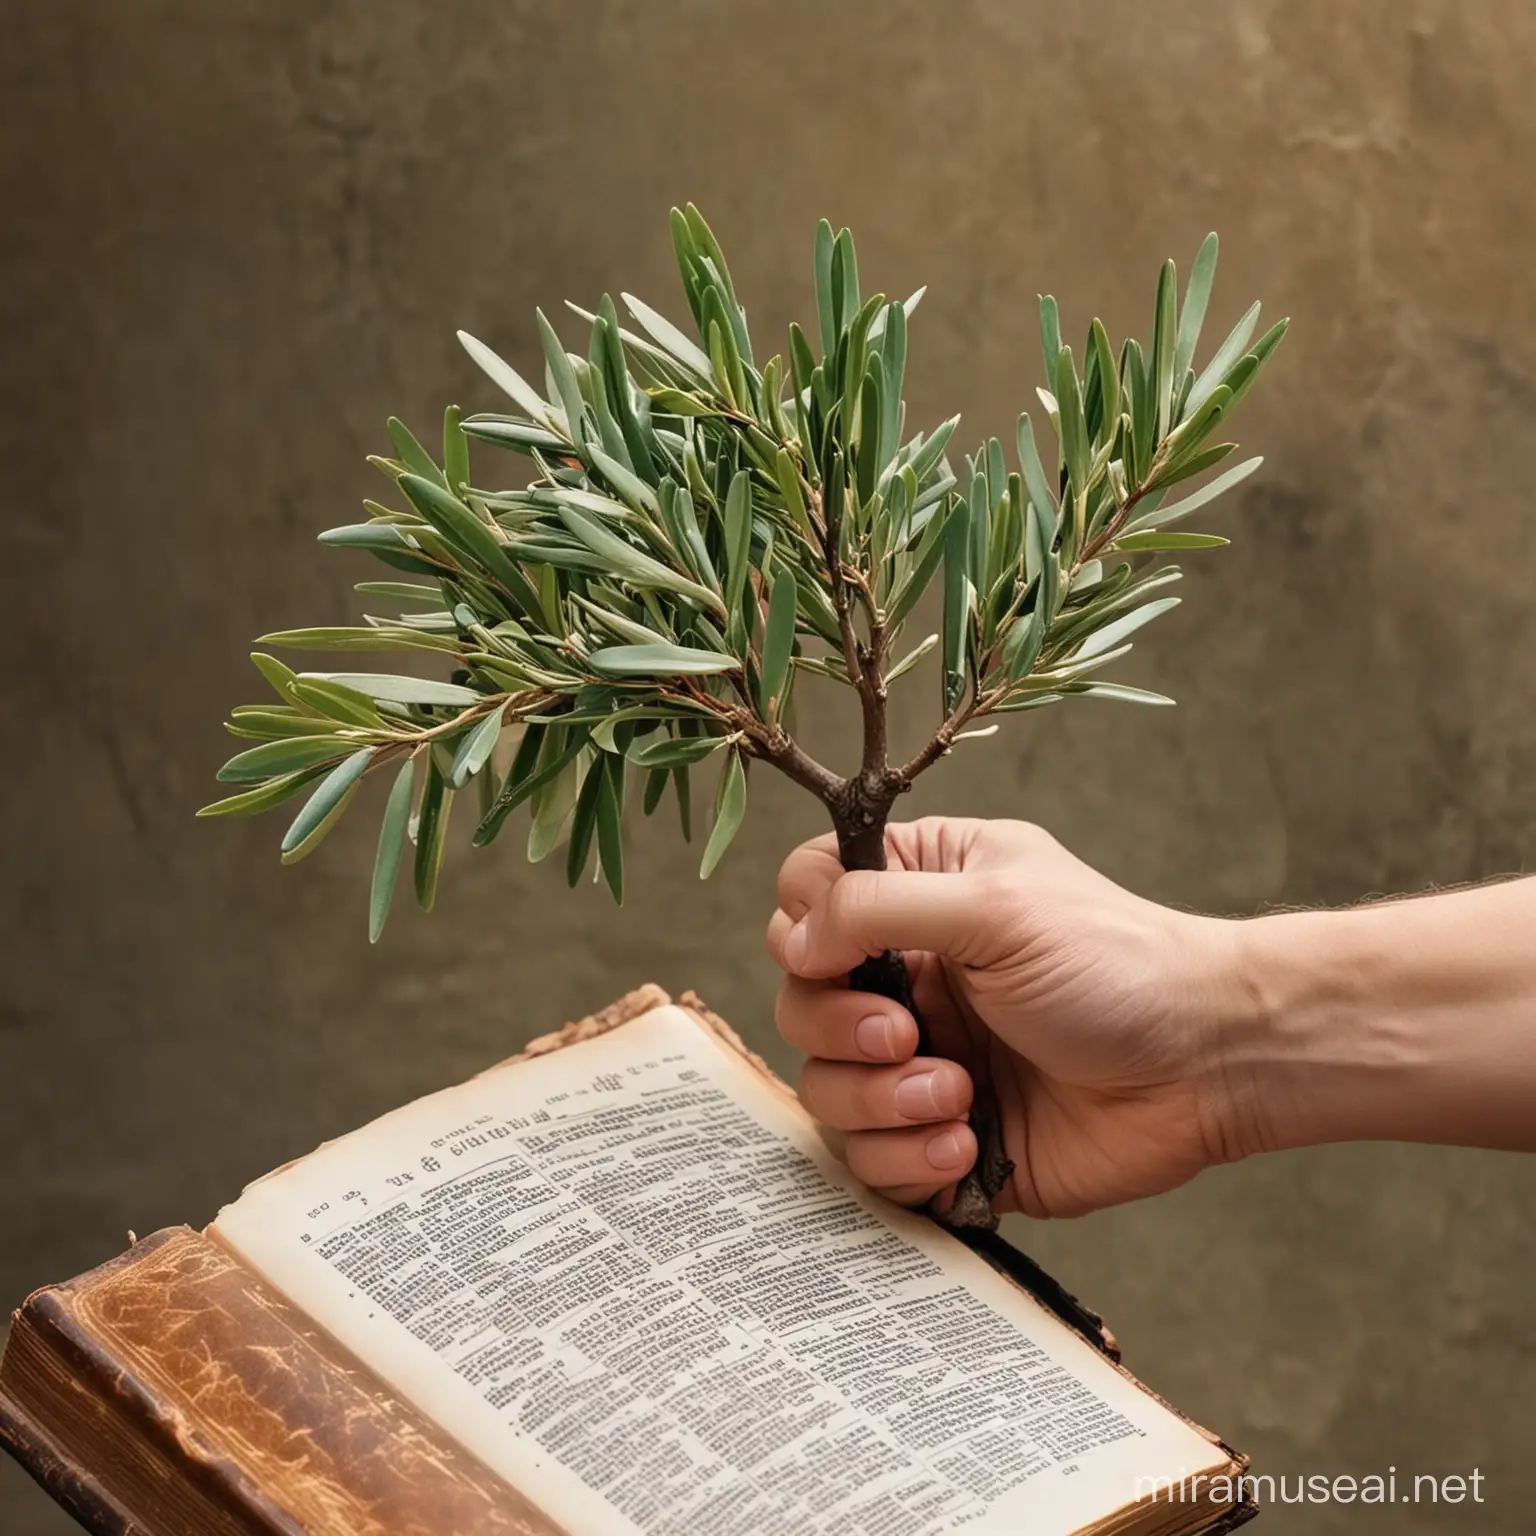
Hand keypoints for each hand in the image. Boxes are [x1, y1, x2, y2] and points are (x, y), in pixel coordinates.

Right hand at [766, 817, 1248, 1218]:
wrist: (1207, 1067)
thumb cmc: (1116, 965)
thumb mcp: (994, 904)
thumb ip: (877, 906)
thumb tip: (794, 940)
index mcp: (918, 894)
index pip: (803, 899)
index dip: (804, 931)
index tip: (843, 954)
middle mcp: (909, 975)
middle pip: (797, 1004)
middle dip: (840, 1030)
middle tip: (910, 1035)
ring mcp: (921, 1060)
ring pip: (825, 1091)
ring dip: (878, 1102)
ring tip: (957, 1094)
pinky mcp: (942, 1137)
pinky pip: (871, 1163)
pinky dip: (906, 1160)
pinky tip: (967, 1143)